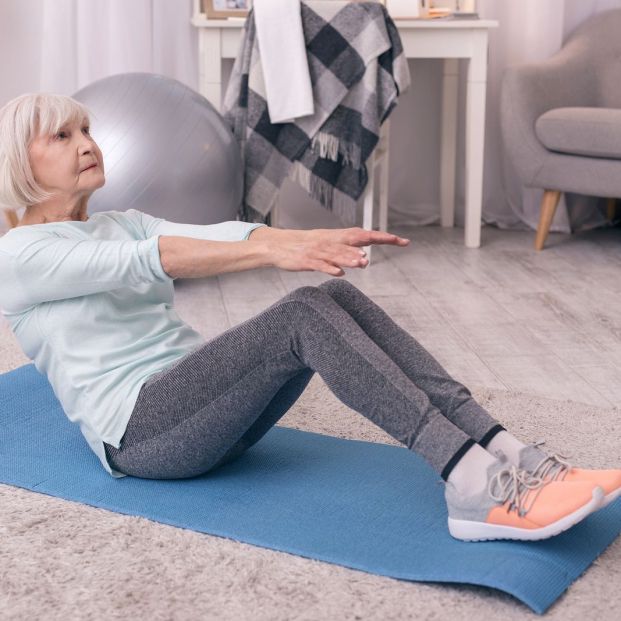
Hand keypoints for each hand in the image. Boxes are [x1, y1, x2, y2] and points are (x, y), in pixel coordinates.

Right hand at [271, 227, 409, 276]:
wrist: (277, 245)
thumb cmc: (304, 247)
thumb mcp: (327, 246)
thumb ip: (345, 252)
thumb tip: (362, 258)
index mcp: (336, 237)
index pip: (364, 235)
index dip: (384, 237)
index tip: (402, 240)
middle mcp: (330, 241)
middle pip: (354, 240)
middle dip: (373, 241)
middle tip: (391, 242)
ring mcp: (317, 251)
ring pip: (337, 253)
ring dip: (350, 257)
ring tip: (363, 262)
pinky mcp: (306, 261)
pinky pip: (319, 265)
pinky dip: (329, 268)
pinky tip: (339, 273)